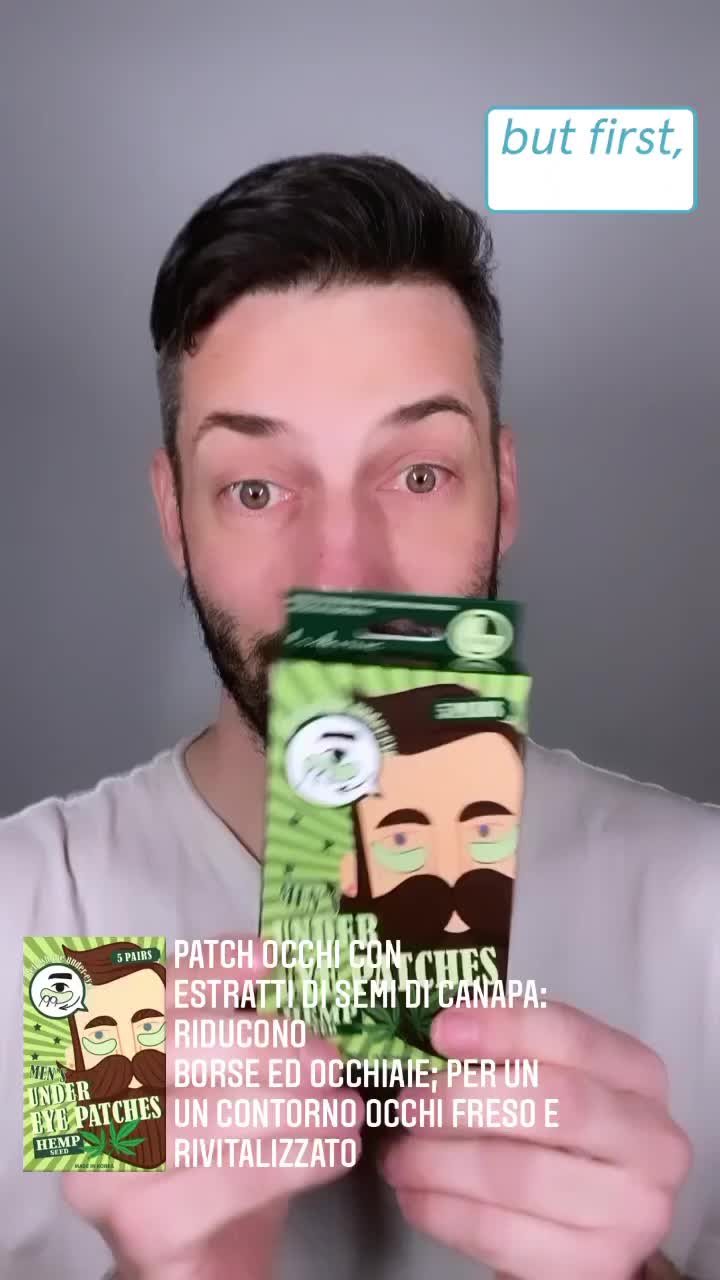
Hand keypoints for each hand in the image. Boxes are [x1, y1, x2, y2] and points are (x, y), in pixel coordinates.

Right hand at [63, 938, 362, 1279]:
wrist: (205, 1245)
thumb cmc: (218, 1139)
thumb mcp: (227, 1068)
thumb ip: (238, 1017)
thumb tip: (284, 966)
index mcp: (100, 1043)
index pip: (144, 990)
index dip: (205, 970)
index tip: (268, 958)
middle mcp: (85, 1099)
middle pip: (162, 1052)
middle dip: (254, 1045)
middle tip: (327, 1057)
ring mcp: (102, 1166)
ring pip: (193, 1122)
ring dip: (286, 1111)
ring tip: (345, 1109)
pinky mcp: (136, 1226)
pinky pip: (217, 1188)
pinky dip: (287, 1164)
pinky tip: (334, 1154)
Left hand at [379, 1002, 690, 1279]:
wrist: (591, 1223)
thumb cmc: (560, 1134)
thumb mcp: (552, 1077)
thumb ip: (510, 1052)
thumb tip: (442, 1029)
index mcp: (640, 1075)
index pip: (572, 1037)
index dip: (503, 1029)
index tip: (441, 1030)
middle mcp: (652, 1141)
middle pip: (551, 1105)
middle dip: (464, 1100)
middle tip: (408, 1102)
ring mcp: (632, 1211)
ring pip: (518, 1175)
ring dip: (439, 1163)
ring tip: (399, 1155)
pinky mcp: (596, 1266)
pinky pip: (503, 1235)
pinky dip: (444, 1213)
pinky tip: (415, 1196)